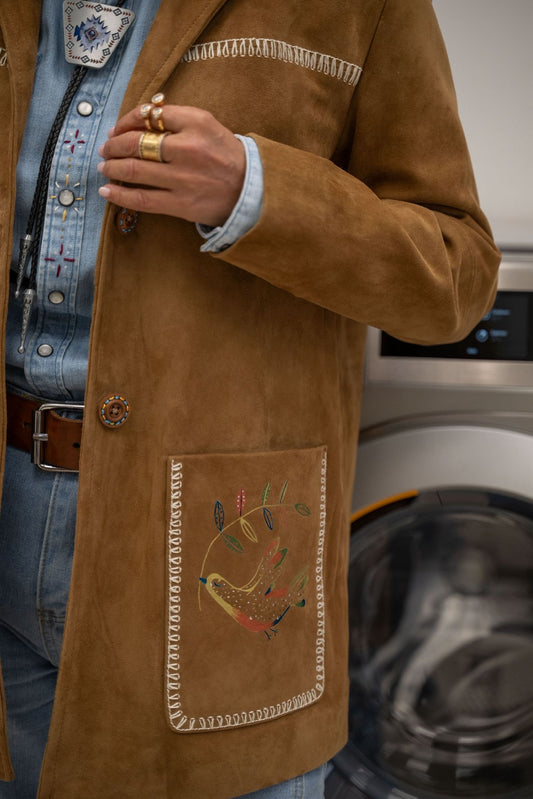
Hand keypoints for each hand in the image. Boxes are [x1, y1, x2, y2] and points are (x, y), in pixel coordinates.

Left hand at [97, 104, 245, 226]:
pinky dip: (120, 194)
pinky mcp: (180, 204)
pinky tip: (107, 191)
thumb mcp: (207, 125)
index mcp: (195, 123)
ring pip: (134, 170)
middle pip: (136, 143)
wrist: (250, 190)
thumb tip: (138, 120)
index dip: (126, 121)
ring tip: (104, 166)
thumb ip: (176, 119)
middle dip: (113, 145)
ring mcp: (182, 179)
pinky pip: (141, 199)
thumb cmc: (226, 156)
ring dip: (112, 167)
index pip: (149, 115)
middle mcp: (187, 149)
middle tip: (106, 148)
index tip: (117, 129)